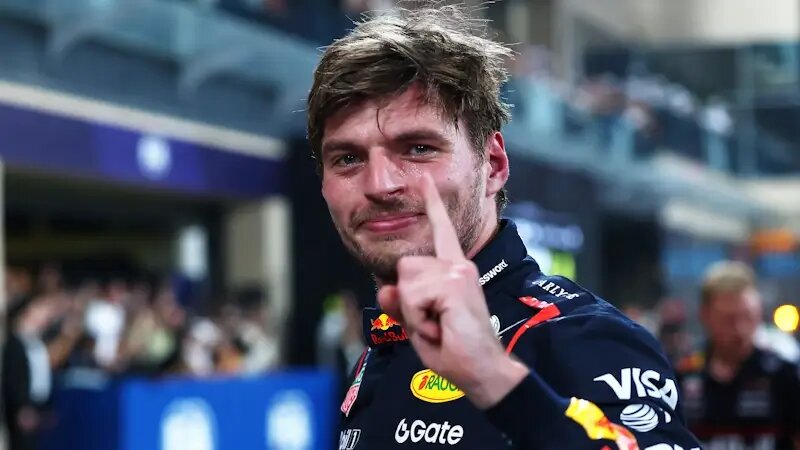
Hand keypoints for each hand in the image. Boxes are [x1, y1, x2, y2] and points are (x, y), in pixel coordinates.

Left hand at [378, 174, 528, 408]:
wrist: (481, 370)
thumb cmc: (454, 348)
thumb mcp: (419, 324)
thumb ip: (401, 304)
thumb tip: (386, 290)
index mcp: (452, 271)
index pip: (440, 232)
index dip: (432, 205)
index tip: (425, 179)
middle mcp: (457, 265)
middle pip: (405, 267)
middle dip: (408, 301)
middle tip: (433, 322)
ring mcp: (458, 271)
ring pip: (406, 283)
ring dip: (414, 313)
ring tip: (438, 325)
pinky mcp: (454, 282)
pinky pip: (413, 297)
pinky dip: (419, 319)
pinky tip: (441, 327)